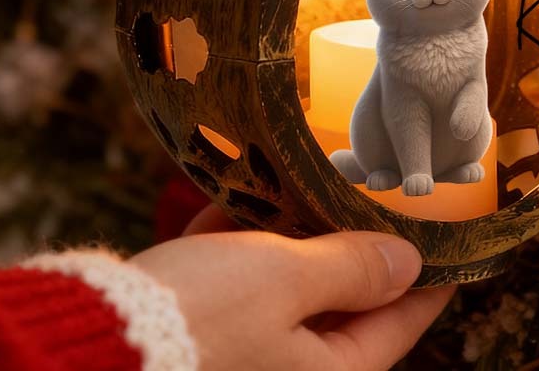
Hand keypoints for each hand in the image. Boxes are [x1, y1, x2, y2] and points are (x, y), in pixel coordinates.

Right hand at [129, 205, 454, 370]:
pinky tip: (238, 202)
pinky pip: (235, 287)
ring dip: (291, 240)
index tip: (448, 244)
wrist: (90, 346)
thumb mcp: (285, 280)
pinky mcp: (199, 333)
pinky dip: (240, 249)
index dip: (426, 279)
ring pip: (284, 291)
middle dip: (351, 247)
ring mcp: (241, 355)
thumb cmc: (200, 319)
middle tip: (372, 193)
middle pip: (340, 305)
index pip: (397, 323)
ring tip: (308, 184)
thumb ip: (351, 267)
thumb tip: (408, 262)